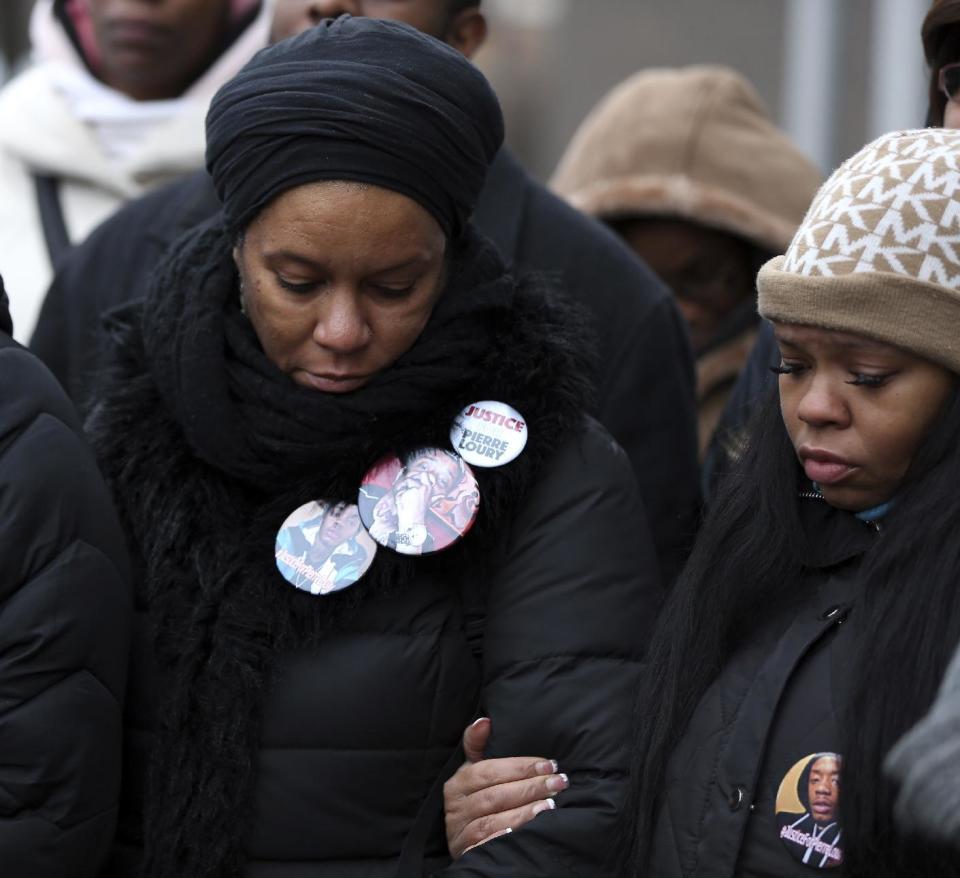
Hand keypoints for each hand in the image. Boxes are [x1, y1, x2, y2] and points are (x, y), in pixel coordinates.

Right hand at [444, 718, 569, 858]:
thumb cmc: (476, 796)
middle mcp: (456, 809)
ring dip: (524, 813)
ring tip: (549, 805)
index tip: (549, 765)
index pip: (489, 771)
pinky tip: (527, 833)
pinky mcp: (468, 855)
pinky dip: (506, 838)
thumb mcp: (474, 769)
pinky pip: (487, 847)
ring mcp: (461, 834)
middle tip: (558, 783)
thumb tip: (484, 721)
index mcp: (457, 784)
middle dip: (529, 788)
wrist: (466, 837)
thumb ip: (477, 744)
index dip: (519, 767)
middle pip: (495, 796)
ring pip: (493, 821)